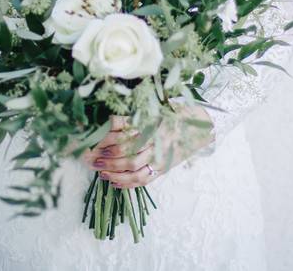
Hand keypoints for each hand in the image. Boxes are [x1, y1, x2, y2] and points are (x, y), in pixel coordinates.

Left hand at [80, 105, 213, 188]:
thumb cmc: (175, 113)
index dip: (104, 136)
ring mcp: (160, 155)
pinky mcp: (163, 168)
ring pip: (132, 168)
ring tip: (100, 172)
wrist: (202, 126)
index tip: (91, 140)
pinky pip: (143, 179)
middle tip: (90, 158)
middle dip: (105, 157)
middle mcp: (155, 139)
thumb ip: (132, 116)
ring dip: (113, 172)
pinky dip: (127, 183)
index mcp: (150, 121)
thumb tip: (105, 122)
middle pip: (125, 151)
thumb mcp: (155, 107)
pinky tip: (114, 182)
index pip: (122, 129)